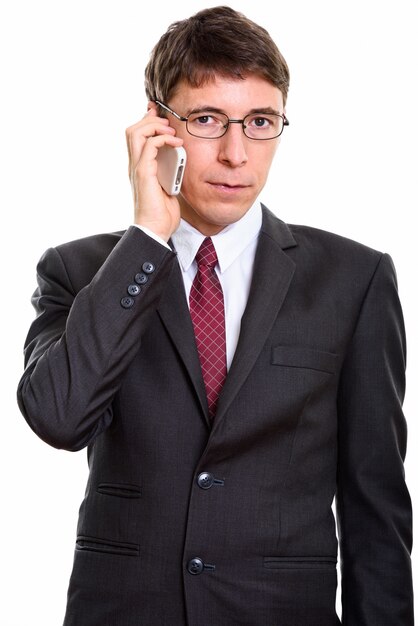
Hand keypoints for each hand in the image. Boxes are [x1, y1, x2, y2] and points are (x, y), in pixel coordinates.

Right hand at [126, 103, 183, 240]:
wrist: (155, 230)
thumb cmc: (162, 214)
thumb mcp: (168, 186)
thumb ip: (170, 171)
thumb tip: (179, 159)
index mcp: (139, 167)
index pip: (136, 136)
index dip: (147, 121)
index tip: (161, 115)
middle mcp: (134, 165)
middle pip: (132, 129)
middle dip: (150, 119)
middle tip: (168, 123)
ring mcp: (137, 168)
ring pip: (136, 132)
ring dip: (155, 126)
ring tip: (171, 131)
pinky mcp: (144, 173)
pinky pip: (150, 145)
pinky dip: (164, 139)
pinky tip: (177, 143)